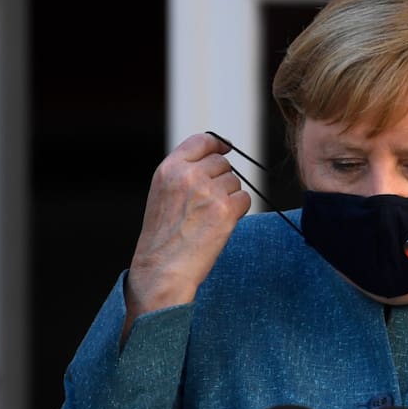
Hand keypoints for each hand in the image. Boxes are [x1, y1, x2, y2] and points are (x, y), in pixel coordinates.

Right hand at [123, 133, 251, 335]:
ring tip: (209, 218)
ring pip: (235, 182)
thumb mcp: (162, 194)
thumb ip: (183, 173)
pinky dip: (238, 211)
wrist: (162, 268)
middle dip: (222, 180)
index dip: (218, 143)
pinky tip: (221, 224)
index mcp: (169, 169)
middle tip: (209, 204)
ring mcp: (208, 192)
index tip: (226, 148)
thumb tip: (216, 157)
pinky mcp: (225, 210)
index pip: (201, 140)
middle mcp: (188, 176)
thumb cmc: (164, 236)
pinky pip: (245, 199)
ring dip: (229, 197)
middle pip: (223, 163)